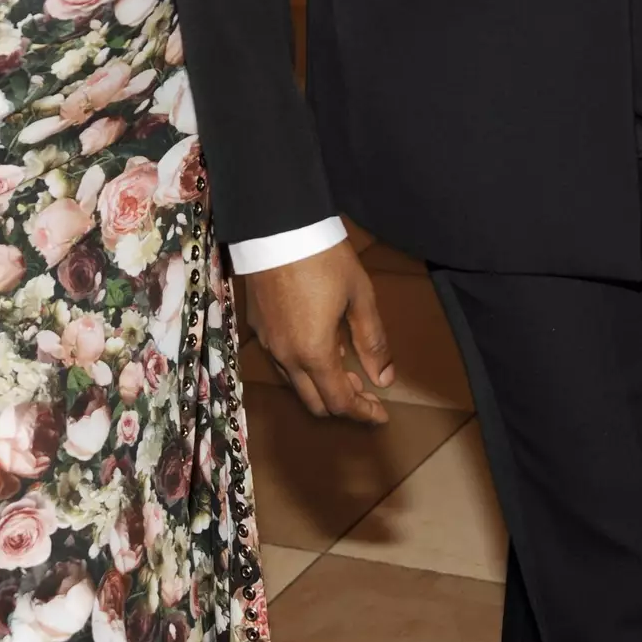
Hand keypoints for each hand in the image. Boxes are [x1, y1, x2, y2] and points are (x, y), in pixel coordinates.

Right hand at [246, 240, 394, 422]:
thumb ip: (373, 342)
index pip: (340, 402)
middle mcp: (286, 357)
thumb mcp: (359, 296)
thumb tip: (385, 380)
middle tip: (365, 391)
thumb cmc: (325, 258)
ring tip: (345, 367)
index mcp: (314, 353)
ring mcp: (267, 342)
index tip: (381, 414)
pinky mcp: (257, 327)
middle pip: (314, 403)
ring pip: (295, 384)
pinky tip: (319, 345)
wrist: (277, 227)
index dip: (364, 413)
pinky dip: (303, 367)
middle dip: (343, 404)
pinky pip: (281, 362)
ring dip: (321, 386)